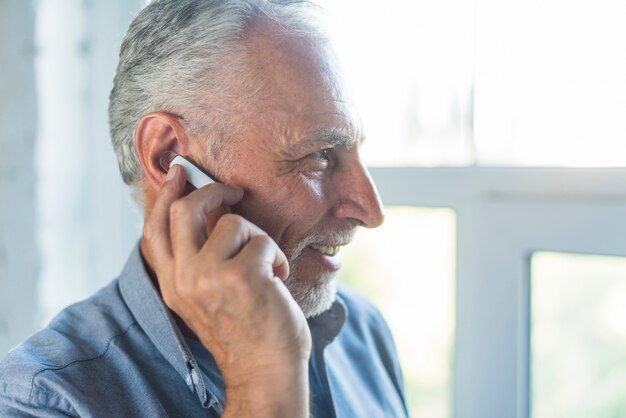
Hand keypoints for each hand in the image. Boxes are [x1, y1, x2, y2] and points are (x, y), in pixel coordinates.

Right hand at [141, 165, 310, 416]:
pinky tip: (278, 280)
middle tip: (233, 190)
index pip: (154, 230)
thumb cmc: (244, 333)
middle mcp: (184, 279)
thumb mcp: (204, 299)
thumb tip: (207, 215)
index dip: (164, 197)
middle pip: (185, 210)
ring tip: (267, 266)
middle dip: (212, 190)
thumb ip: (197, 262)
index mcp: (172, 285)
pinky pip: (264, 241)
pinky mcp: (242, 277)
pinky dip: (278, 256)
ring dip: (258, 238)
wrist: (265, 372)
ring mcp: (210, 277)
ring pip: (233, 221)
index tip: (178, 175)